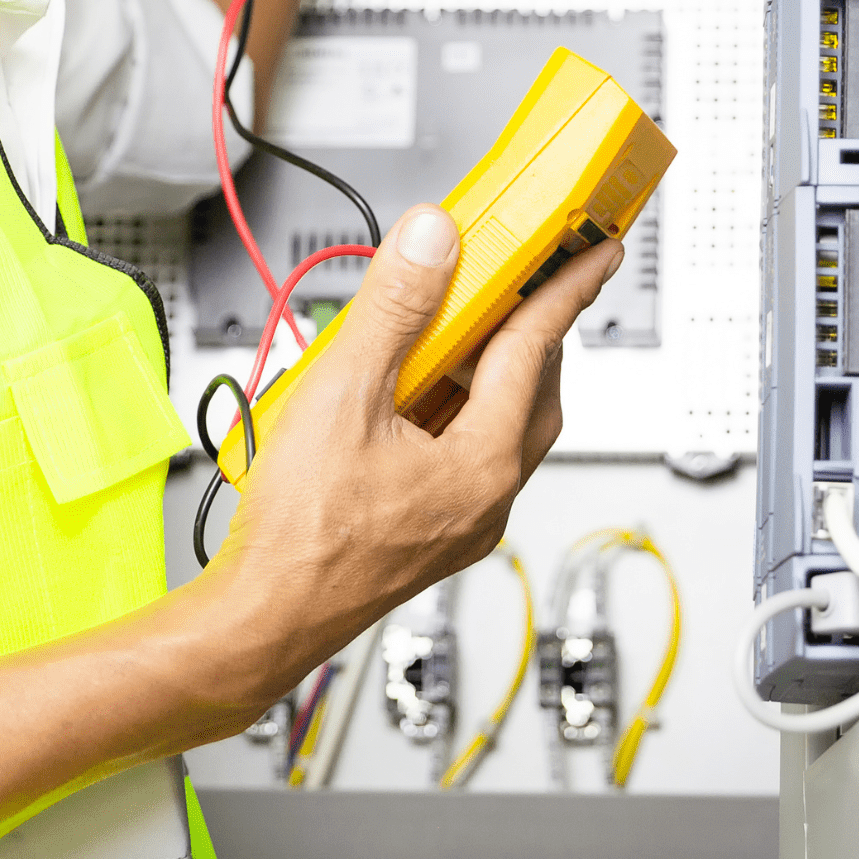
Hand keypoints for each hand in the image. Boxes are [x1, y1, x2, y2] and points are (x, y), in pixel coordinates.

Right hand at [202, 203, 622, 701]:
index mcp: (483, 464)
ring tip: (443, 323)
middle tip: (515, 276)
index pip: (536, 350)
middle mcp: (485, 497)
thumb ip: (394, 308)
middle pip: (531, 390)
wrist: (264, 616)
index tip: (594, 253)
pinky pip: (462, 450)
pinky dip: (450, 404)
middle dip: (527, 327)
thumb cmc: (303, 532)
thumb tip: (433, 242)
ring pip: (497, 423)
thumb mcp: (343, 393)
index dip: (564, 288)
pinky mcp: (429, 527)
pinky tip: (401, 389)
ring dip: (483, 366)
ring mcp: (460, 518)